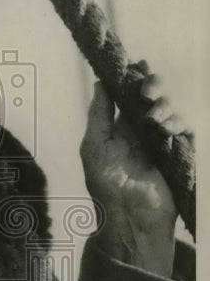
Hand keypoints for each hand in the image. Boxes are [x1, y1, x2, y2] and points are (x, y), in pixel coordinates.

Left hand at [79, 63, 185, 276]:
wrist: (129, 216)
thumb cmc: (106, 184)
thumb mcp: (95, 145)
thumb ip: (99, 113)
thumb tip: (101, 81)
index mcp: (121, 127)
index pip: (131, 94)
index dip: (136, 78)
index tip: (138, 65)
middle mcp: (143, 131)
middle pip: (155, 96)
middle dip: (153, 86)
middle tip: (147, 90)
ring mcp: (163, 142)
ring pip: (171, 110)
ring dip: (164, 107)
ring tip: (153, 118)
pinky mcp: (179, 155)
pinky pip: (186, 131)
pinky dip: (178, 125)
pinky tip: (165, 129)